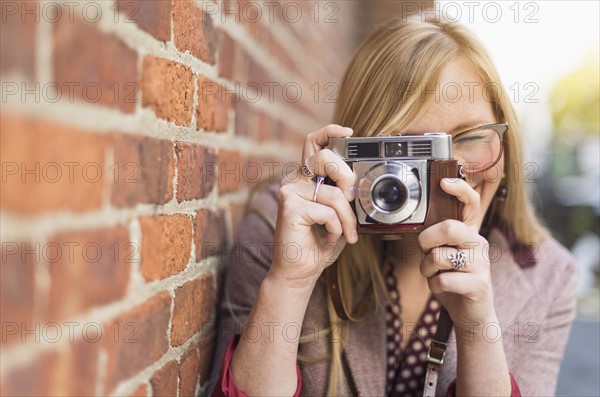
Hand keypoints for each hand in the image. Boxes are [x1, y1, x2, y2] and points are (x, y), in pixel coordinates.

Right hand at [269, 124, 357, 288]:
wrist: (300, 271)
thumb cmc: (320, 243)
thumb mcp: (339, 214)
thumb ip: (343, 194)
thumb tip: (358, 183)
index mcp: (306, 178)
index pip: (314, 144)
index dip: (330, 132)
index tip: (349, 132)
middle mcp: (295, 180)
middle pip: (324, 158)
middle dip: (346, 176)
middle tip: (351, 198)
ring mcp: (289, 191)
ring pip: (333, 193)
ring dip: (347, 218)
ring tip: (346, 233)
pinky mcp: (289, 206)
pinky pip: (327, 211)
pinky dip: (336, 228)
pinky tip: (329, 238)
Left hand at [418, 178, 496, 330]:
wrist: (471, 313)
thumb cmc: (453, 279)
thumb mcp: (443, 254)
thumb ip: (436, 239)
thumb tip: (420, 226)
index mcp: (469, 232)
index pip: (470, 203)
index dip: (459, 189)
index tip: (444, 182)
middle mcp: (478, 243)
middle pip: (449, 228)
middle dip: (427, 240)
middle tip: (425, 250)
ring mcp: (481, 264)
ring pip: (440, 256)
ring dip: (427, 268)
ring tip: (433, 273)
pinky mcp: (479, 285)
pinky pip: (443, 280)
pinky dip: (434, 285)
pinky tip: (442, 288)